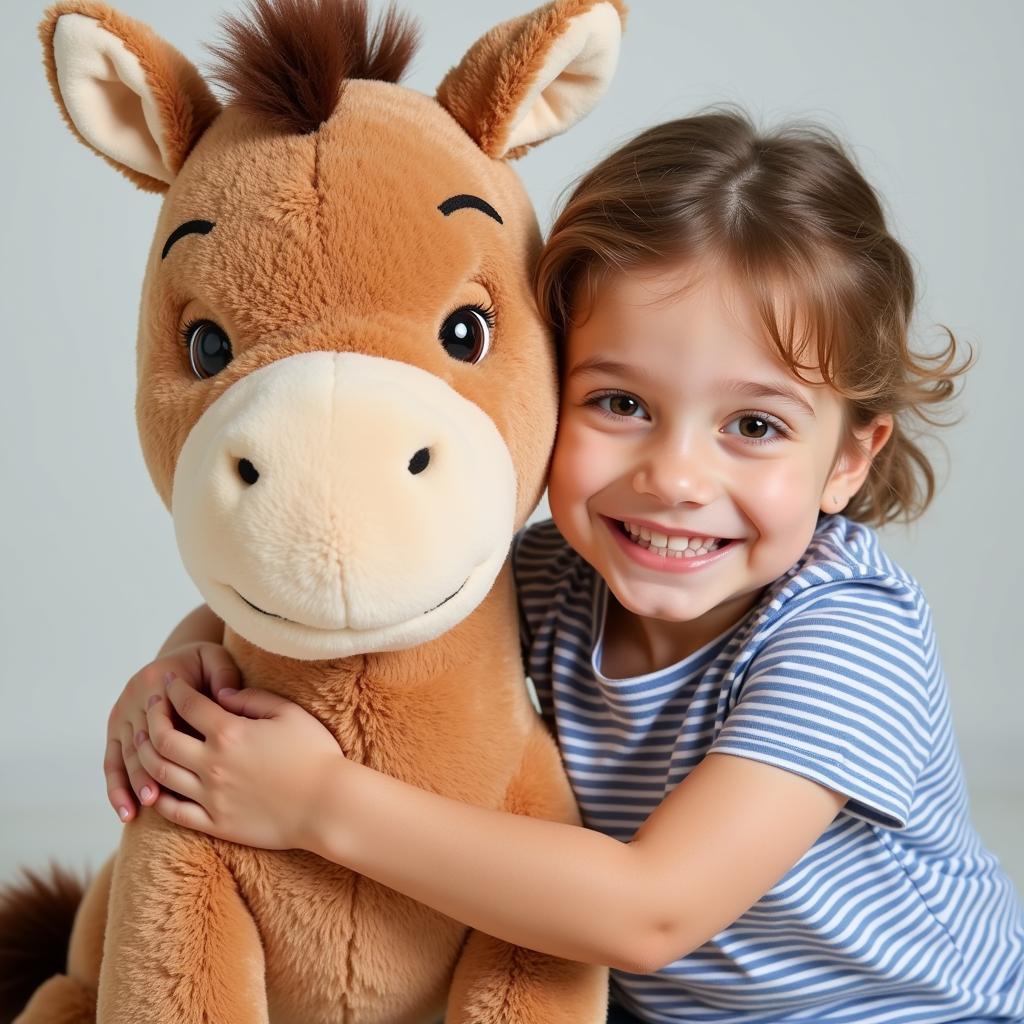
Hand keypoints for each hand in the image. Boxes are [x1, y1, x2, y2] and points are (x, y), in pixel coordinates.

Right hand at [104, 641, 240, 822]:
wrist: (179, 662)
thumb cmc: (204, 665)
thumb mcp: (216, 659)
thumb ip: (223, 674)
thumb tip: (226, 695)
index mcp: (157, 681)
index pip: (161, 716)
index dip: (168, 741)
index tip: (179, 766)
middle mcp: (132, 698)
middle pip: (137, 740)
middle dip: (144, 770)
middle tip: (155, 798)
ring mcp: (120, 716)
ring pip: (122, 756)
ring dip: (129, 784)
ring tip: (138, 811)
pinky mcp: (115, 732)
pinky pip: (112, 763)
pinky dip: (116, 789)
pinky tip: (125, 813)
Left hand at [135, 680, 344, 850]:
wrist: (328, 805)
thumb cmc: (315, 754)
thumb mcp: (289, 713)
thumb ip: (252, 698)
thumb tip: (222, 694)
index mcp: (230, 732)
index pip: (189, 704)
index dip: (175, 689)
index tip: (171, 680)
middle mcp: (212, 763)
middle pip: (162, 738)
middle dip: (151, 718)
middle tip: (151, 707)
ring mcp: (210, 796)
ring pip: (160, 773)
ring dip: (145, 754)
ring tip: (143, 742)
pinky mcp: (215, 823)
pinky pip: (173, 811)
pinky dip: (158, 796)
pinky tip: (157, 786)